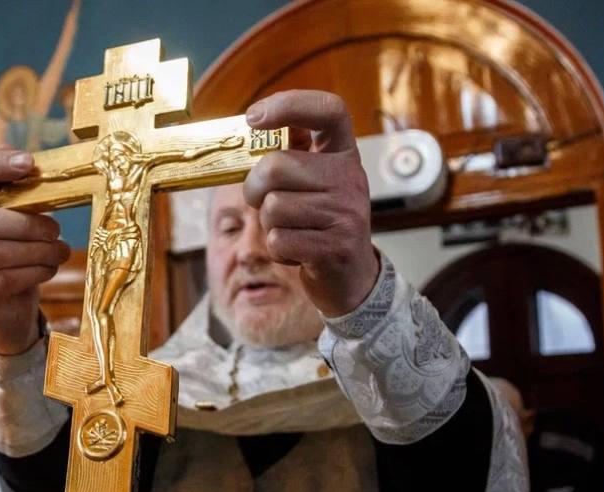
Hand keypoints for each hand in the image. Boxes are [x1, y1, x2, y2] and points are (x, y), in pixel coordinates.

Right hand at [0, 146, 70, 354]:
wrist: (8, 321)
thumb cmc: (12, 267)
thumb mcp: (13, 231)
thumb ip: (15, 197)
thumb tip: (24, 159)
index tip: (29, 164)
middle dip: (23, 222)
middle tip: (55, 228)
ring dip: (36, 250)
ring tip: (60, 251)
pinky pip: (3, 280)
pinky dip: (33, 272)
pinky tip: (48, 269)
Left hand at [242, 91, 379, 316]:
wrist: (350, 276)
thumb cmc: (320, 223)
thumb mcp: (315, 183)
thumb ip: (291, 156)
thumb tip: (253, 128)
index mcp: (344, 154)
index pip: (329, 110)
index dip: (289, 104)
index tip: (254, 117)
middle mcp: (350, 178)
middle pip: (276, 167)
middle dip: (254, 188)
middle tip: (263, 201)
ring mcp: (346, 212)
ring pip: (272, 207)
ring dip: (268, 224)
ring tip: (291, 230)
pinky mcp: (335, 246)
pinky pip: (279, 240)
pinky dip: (278, 250)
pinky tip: (297, 251)